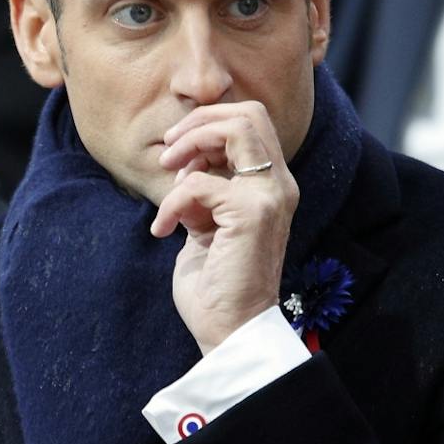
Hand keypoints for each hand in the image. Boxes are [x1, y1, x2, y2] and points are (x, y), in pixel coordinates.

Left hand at [151, 102, 299, 355]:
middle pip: (248, 114)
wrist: (229, 329)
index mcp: (271, 186)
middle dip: (198, 123)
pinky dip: (172, 202)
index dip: (208, 125)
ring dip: (189, 146)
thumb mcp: (206, 224)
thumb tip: (184, 163)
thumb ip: (204, 190)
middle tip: (168, 153)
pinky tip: (164, 230)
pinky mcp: (251, 214)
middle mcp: (279, 186)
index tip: (175, 153)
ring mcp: (270, 197)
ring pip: (236, 129)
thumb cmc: (215, 282)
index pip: (251, 122)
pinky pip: (199, 183)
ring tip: (168, 178)